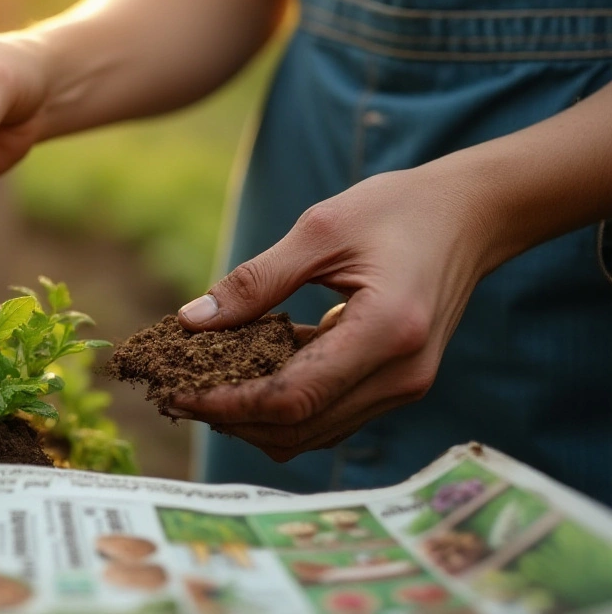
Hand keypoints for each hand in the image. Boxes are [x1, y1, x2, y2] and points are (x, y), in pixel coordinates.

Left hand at [169, 163, 497, 460]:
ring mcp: (404, 387)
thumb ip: (255, 280)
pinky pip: (328, 416)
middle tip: (174, 396)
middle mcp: (401, 375)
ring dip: (252, 421)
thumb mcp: (320, 229)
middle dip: (230, 419)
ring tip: (199, 391)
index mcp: (387, 331)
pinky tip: (243, 380)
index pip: (292, 397)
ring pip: (312, 433)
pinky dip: (281, 408)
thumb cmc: (397, 210)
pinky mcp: (397, 386)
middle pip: (298, 428)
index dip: (228, 404)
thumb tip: (191, 321)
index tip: (177, 393)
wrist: (470, 216)